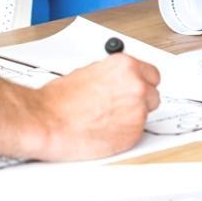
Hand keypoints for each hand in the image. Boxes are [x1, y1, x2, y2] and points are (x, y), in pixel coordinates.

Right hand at [33, 54, 160, 160]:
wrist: (49, 121)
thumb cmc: (60, 99)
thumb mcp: (90, 72)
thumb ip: (113, 76)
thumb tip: (118, 81)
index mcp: (125, 66)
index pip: (152, 74)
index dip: (142, 83)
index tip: (137, 88)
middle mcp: (136, 86)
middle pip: (153, 94)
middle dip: (140, 100)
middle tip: (121, 106)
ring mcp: (137, 111)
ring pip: (145, 115)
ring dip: (132, 117)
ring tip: (107, 119)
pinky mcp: (133, 134)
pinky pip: (136, 132)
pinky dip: (125, 133)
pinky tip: (106, 130)